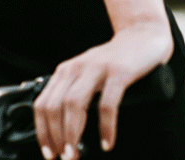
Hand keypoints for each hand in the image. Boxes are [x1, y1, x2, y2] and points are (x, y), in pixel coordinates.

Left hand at [32, 24, 171, 159]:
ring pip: (74, 104)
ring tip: (76, 154)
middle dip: (56, 137)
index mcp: (64, 72)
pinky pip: (107, 104)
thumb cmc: (114, 61)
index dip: (42, 131)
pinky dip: (105, 127)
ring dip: (72, 134)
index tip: (48, 152)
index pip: (42, 104)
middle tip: (65, 158)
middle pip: (55, 106)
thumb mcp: (86, 74)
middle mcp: (76, 68)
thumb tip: (62, 129)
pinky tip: (107, 142)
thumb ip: (74, 93)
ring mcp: (97, 69)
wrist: (142, 35)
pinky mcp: (119, 72)